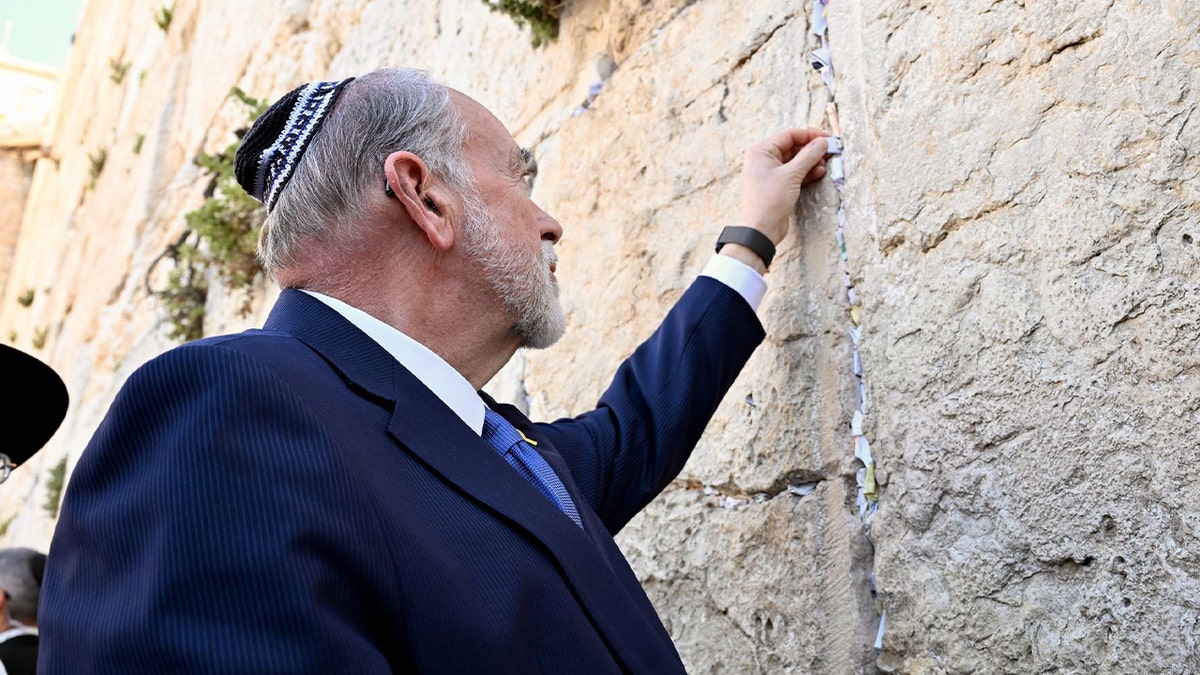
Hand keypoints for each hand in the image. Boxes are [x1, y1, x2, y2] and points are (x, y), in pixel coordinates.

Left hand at [739, 128, 829, 245]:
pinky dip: (806, 172)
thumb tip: (822, 142)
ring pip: (795, 161)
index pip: (789, 135)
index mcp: (761, 151)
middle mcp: (764, 159)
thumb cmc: (769, 200)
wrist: (761, 229)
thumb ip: (808, 156)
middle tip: (829, 152)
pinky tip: (819, 172)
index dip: (809, 135)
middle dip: (811, 150)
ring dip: (811, 161)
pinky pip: (794, 173)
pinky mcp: (777, 186)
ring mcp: (770, 173)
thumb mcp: (791, 174)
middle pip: (793, 147)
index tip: (827, 139)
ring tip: (825, 163)